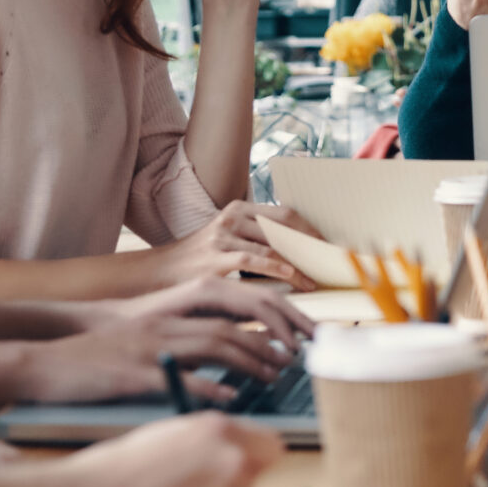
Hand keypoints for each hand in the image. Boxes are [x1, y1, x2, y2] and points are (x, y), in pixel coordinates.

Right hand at [30, 276, 311, 402]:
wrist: (49, 359)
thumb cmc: (105, 352)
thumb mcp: (152, 337)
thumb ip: (193, 340)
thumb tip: (239, 356)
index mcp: (174, 310)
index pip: (239, 302)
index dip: (276, 316)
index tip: (304, 335)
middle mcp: (167, 321)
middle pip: (234, 322)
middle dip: (273, 340)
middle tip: (299, 359)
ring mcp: (150, 345)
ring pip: (213, 344)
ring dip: (250, 360)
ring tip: (276, 376)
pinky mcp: (132, 372)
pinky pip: (176, 377)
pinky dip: (207, 386)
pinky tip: (230, 397)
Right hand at [42, 412, 284, 486]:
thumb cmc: (107, 474)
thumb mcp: (161, 438)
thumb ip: (201, 442)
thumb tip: (223, 450)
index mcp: (218, 430)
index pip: (269, 444)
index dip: (251, 456)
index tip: (240, 465)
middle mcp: (233, 463)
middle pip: (254, 478)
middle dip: (229, 485)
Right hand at [158, 201, 313, 289]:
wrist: (158, 272)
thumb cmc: (200, 260)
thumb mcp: (228, 239)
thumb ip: (258, 240)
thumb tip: (298, 252)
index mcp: (239, 209)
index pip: (285, 213)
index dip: (310, 228)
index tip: (328, 244)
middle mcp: (232, 217)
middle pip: (285, 224)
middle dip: (311, 242)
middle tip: (330, 260)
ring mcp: (223, 236)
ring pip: (273, 245)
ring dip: (299, 262)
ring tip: (316, 277)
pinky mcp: (216, 257)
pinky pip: (255, 261)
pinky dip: (279, 269)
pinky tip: (294, 278)